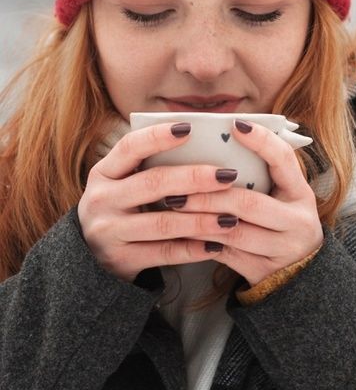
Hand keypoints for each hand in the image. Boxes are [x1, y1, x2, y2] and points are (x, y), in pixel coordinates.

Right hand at [77, 122, 240, 282]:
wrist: (89, 261)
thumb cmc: (120, 210)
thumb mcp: (121, 185)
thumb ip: (149, 167)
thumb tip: (200, 146)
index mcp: (103, 173)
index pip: (130, 147)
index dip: (158, 136)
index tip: (189, 128)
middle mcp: (102, 199)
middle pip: (153, 183)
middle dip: (195, 178)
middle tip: (228, 175)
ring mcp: (109, 231)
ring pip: (163, 223)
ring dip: (201, 219)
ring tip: (231, 216)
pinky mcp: (120, 260)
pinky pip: (165, 253)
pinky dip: (193, 249)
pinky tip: (217, 245)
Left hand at [169, 119, 323, 286]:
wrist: (299, 276)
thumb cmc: (281, 222)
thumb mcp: (283, 197)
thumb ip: (263, 173)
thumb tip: (227, 133)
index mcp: (302, 194)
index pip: (284, 160)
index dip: (261, 141)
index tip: (236, 124)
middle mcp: (298, 222)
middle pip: (248, 203)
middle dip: (208, 194)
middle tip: (177, 186)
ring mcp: (283, 250)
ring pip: (233, 233)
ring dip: (198, 218)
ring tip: (173, 206)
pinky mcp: (264, 272)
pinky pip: (226, 256)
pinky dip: (201, 243)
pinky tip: (181, 232)